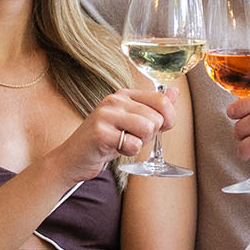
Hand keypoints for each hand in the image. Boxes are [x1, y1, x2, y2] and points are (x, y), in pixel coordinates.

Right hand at [45, 88, 177, 183]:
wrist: (74, 158)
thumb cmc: (105, 141)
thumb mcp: (131, 122)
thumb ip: (154, 107)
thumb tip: (175, 91)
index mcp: (123, 95)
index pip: (161, 100)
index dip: (168, 119)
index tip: (156, 129)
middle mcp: (114, 100)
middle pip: (156, 118)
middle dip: (148, 135)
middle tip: (129, 138)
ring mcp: (106, 114)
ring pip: (147, 128)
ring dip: (138, 143)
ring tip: (122, 142)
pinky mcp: (100, 132)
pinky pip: (133, 144)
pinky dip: (128, 151)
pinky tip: (114, 149)